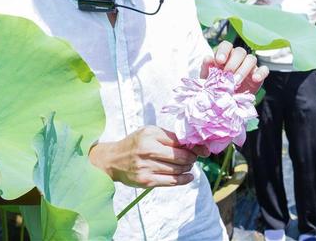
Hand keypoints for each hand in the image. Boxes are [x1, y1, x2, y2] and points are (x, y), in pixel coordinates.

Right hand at [89, 125, 208, 187]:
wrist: (112, 160)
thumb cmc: (135, 144)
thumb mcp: (149, 132)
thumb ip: (169, 137)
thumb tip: (193, 144)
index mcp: (149, 135)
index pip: (179, 141)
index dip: (194, 146)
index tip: (203, 149)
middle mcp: (147, 151)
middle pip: (180, 157)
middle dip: (192, 158)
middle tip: (194, 157)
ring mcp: (146, 168)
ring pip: (177, 170)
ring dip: (187, 168)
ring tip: (188, 165)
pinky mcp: (146, 181)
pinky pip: (171, 182)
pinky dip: (184, 179)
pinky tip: (189, 176)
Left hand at [201, 40, 268, 93]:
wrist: (226, 102)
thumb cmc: (216, 87)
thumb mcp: (208, 79)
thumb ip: (207, 68)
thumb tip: (208, 58)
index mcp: (225, 56)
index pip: (226, 45)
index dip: (223, 51)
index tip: (219, 61)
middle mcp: (238, 58)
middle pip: (240, 51)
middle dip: (233, 62)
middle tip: (227, 73)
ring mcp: (250, 67)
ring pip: (251, 59)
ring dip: (244, 69)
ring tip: (236, 81)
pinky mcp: (258, 76)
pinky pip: (264, 70)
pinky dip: (261, 73)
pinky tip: (255, 79)